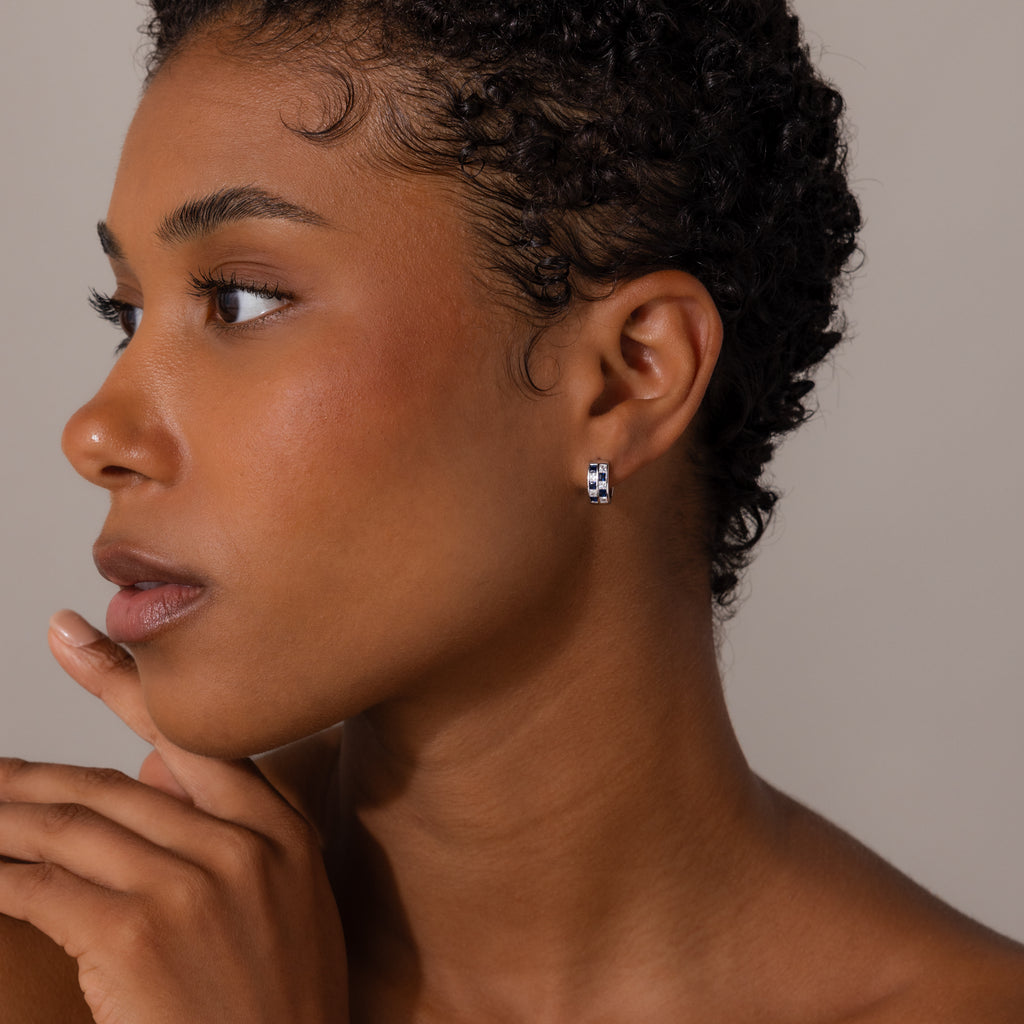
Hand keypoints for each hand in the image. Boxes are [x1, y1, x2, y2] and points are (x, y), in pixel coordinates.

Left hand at [0, 611, 347, 1023]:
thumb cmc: (281, 1005)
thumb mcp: (288, 905)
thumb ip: (235, 835)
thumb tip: (158, 779)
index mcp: (279, 830)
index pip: (192, 737)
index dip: (121, 683)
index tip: (70, 633)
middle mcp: (238, 844)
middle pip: (113, 787)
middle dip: (34, 777)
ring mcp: (189, 886)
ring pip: (69, 829)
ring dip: (4, 820)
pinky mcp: (135, 935)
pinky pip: (43, 887)